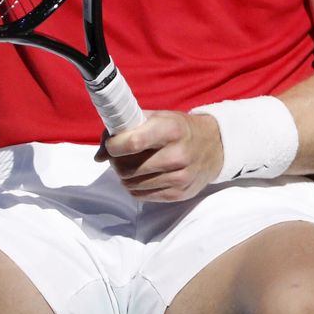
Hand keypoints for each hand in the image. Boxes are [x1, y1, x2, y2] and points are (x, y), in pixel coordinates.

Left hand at [99, 111, 222, 202]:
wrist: (214, 146)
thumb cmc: (179, 129)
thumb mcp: (157, 117)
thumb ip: (125, 129)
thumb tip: (99, 156)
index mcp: (171, 129)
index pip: (133, 143)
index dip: (114, 146)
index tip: (112, 144)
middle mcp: (177, 155)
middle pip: (128, 168)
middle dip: (116, 163)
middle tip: (121, 156)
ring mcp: (180, 177)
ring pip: (132, 185)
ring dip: (125, 176)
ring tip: (133, 164)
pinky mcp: (179, 194)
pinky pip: (142, 196)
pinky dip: (135, 187)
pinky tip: (143, 175)